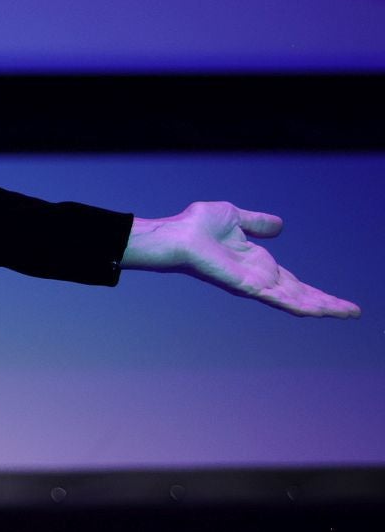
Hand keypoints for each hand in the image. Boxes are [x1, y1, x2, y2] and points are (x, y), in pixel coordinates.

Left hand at [121, 201, 360, 317]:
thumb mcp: (236, 217)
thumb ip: (258, 223)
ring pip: (295, 299)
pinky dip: (299, 304)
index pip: (293, 282)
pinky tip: (318, 311)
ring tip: (347, 313)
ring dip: (322, 306)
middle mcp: (259, 277)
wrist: (178, 234)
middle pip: (300, 294)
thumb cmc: (197, 226)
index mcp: (259, 263)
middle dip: (327, 303)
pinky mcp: (247, 287)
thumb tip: (280, 225)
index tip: (338, 301)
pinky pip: (278, 298)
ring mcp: (254, 284)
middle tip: (353, 312)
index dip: (316, 292)